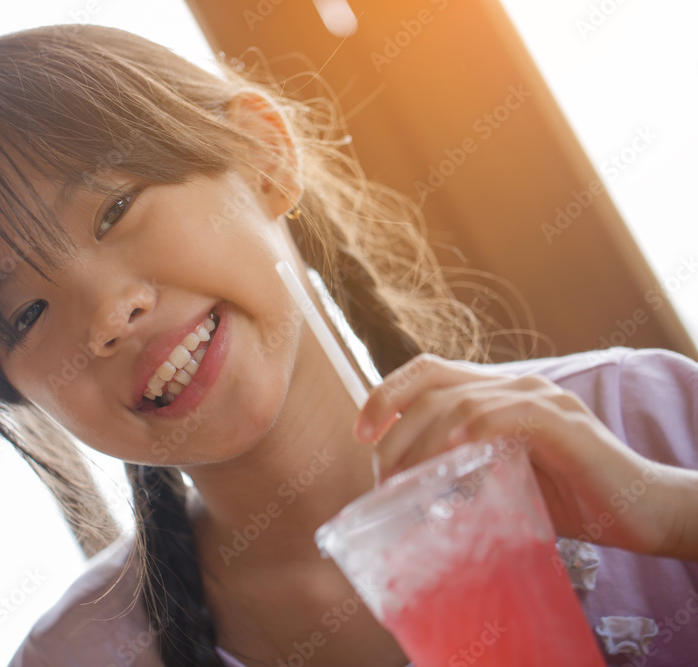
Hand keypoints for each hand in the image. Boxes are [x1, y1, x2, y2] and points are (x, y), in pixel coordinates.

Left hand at [353, 354, 680, 556]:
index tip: (360, 435)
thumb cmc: (570, 500)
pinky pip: (509, 415)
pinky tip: (455, 455)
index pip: (428, 372)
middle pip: (433, 384)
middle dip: (393, 428)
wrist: (642, 513)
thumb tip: (404, 490)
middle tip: (381, 476)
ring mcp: (542, 400)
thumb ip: (462, 470)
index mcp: (495, 393)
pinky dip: (475, 430)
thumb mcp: (502, 480)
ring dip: (423, 441)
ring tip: (407, 480)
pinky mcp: (566, 424)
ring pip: (462, 401)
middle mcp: (515, 385)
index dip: (386, 395)